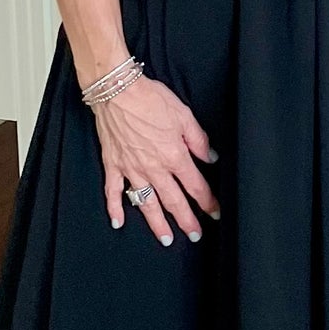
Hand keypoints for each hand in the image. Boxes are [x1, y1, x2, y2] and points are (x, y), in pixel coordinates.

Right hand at [91, 74, 220, 244]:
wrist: (116, 89)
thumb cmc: (150, 98)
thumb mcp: (183, 115)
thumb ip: (198, 140)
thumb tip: (210, 158)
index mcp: (174, 155)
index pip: (195, 186)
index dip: (207, 202)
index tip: (215, 213)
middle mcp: (154, 168)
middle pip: (174, 201)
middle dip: (187, 221)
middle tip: (195, 236)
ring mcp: (131, 169)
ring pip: (146, 203)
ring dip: (157, 224)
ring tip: (166, 240)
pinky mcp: (113, 164)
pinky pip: (113, 191)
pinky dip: (114, 208)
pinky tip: (118, 223)